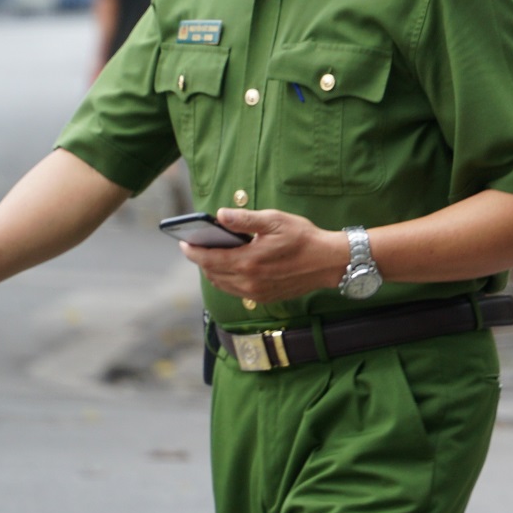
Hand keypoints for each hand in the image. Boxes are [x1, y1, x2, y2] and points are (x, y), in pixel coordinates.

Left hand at [181, 209, 343, 303]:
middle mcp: (249, 281)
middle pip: (212, 273)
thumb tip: (220, 215)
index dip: (193, 251)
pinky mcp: (264, 297)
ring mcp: (256, 292)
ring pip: (222, 284)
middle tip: (196, 247)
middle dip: (201, 260)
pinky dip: (227, 280)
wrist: (329, 262)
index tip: (183, 243)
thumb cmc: (304, 237)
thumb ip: (245, 219)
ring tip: (211, 257)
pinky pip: (236, 291)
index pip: (209, 259)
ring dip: (213, 271)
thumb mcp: (276, 220)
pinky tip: (232, 268)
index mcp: (249, 261)